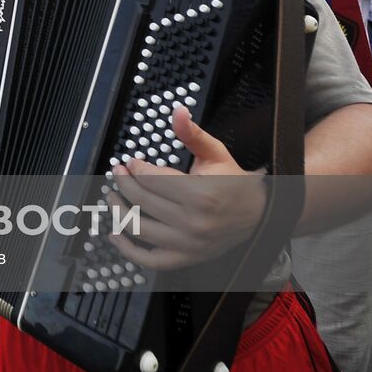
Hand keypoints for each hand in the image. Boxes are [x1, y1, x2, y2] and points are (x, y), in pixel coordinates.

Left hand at [106, 106, 266, 270]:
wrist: (259, 214)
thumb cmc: (235, 182)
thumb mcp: (216, 153)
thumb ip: (193, 134)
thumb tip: (178, 111)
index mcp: (200, 194)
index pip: (151, 179)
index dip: (135, 168)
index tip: (131, 163)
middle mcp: (194, 222)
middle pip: (142, 201)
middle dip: (124, 184)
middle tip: (117, 174)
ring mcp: (190, 243)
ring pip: (140, 228)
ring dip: (119, 212)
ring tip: (112, 198)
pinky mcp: (188, 257)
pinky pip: (151, 260)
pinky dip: (129, 251)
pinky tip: (116, 234)